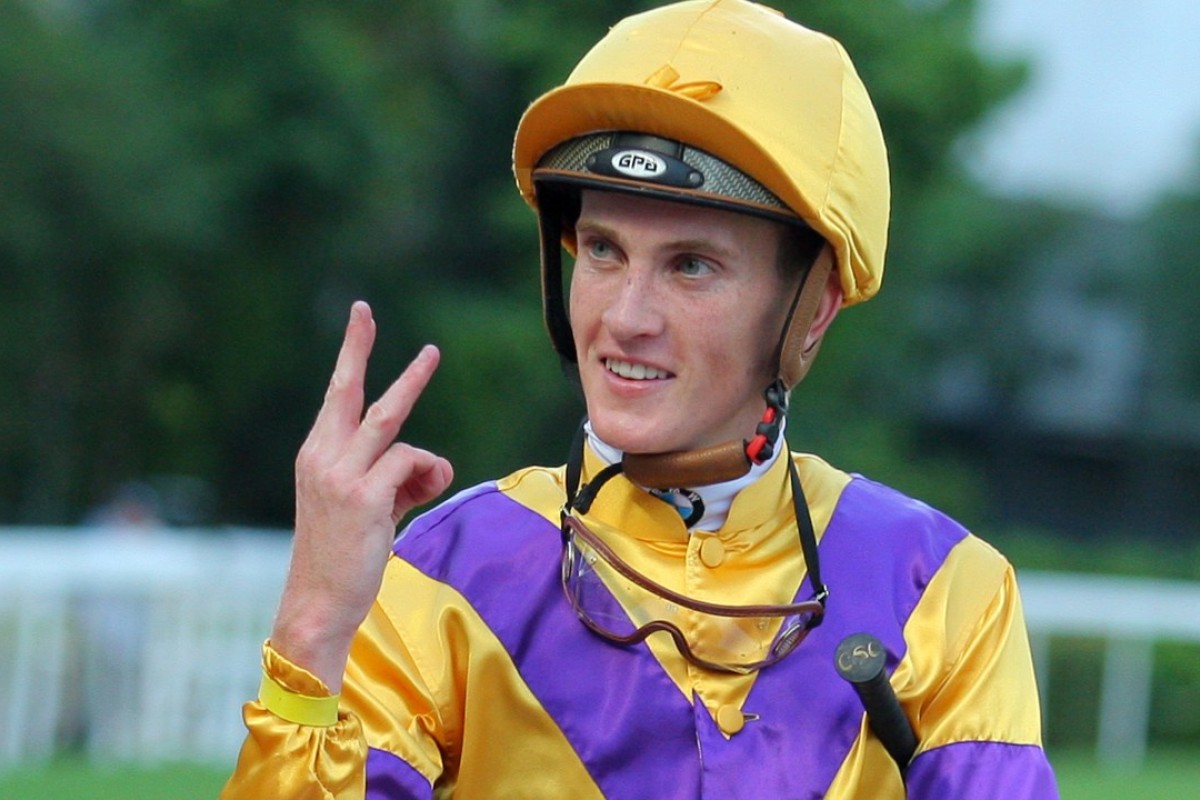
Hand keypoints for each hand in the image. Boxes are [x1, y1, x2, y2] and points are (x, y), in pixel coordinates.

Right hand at [270, 301, 453, 690]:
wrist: (317, 605)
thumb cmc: (344, 557)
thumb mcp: (370, 509)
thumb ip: (402, 479)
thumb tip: (436, 465)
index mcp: (318, 455)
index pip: (338, 396)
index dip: (351, 355)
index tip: (360, 317)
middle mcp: (322, 457)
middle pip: (350, 390)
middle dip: (359, 346)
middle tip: (363, 310)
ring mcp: (340, 474)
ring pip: (391, 419)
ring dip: (413, 382)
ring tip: (431, 352)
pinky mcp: (363, 496)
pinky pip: (412, 461)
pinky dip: (426, 473)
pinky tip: (417, 495)